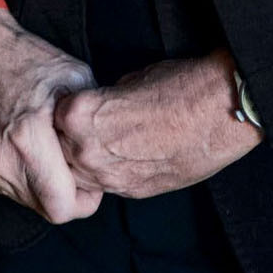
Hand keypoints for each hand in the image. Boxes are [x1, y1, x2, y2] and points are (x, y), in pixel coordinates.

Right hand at [0, 6, 103, 223]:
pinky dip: (22, 176)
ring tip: (48, 148)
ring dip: (42, 185)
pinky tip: (26, 146)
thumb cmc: (27, 56)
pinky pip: (6, 189)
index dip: (85, 200)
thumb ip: (91, 121)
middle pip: (46, 209)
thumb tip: (106, 151)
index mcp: (26, 137)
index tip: (91, 178)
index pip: (62, 207)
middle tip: (74, 163)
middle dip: (67, 194)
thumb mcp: (73, 76)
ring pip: (26, 201)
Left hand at [51, 48, 263, 199]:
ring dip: (87, 161)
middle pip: (59, 152)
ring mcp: (109, 177)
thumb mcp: (129, 80)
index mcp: (80, 116)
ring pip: (79, 175)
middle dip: (70, 139)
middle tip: (92, 125)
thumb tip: (99, 108)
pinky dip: (111, 173)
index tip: (79, 105)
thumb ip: (104, 101)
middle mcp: (87, 151)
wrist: (219, 112)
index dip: (67, 110)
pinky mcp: (132, 191)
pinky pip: (106, 186)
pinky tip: (128, 155)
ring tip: (109, 142)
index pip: (53, 117)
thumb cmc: (178, 86)